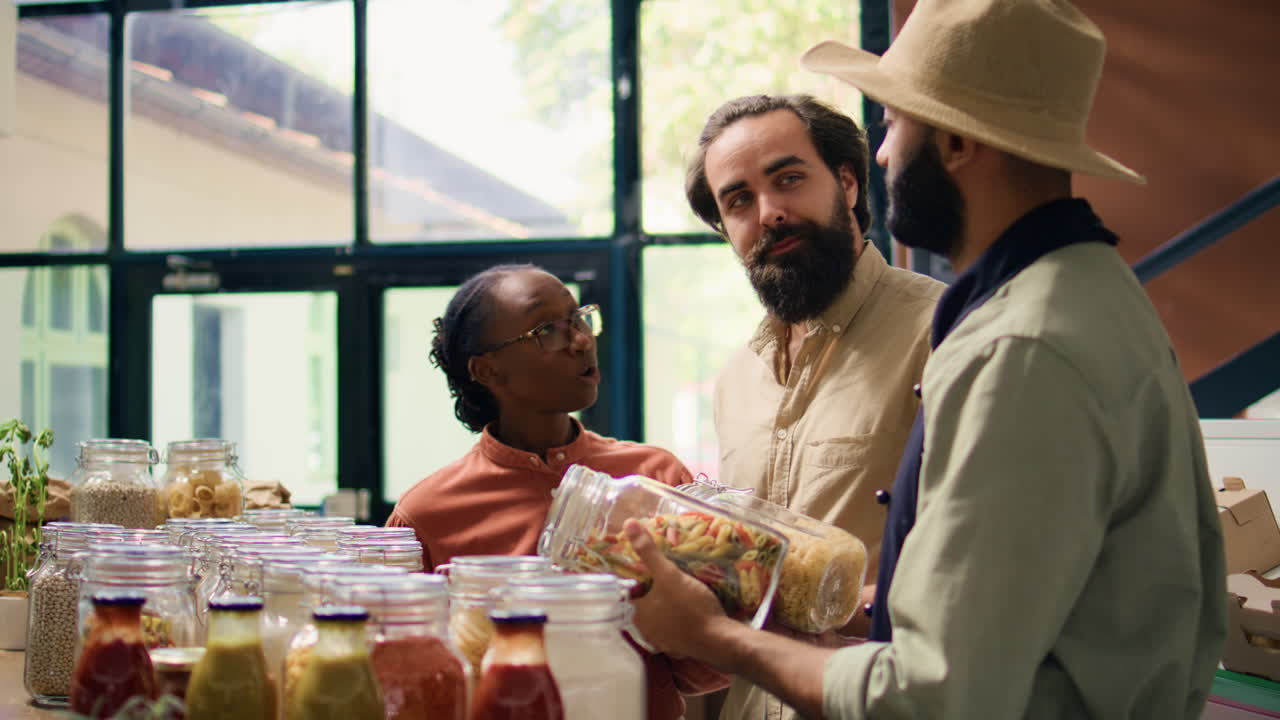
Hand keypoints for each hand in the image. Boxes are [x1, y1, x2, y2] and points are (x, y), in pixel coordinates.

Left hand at [624, 518, 729, 659]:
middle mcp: (645, 632)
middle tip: (655, 570)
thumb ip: (648, 552)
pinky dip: (676, 616)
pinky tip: (685, 605)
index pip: (623, 594)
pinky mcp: (680, 646)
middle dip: (647, 589)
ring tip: (671, 584)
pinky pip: (673, 627)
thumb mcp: (669, 575)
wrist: (720, 640)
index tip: (634, 564)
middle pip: (640, 605)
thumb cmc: (690, 607)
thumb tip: (628, 523)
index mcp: (636, 616)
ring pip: (657, 617)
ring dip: (662, 603)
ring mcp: (663, 641)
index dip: (627, 578)